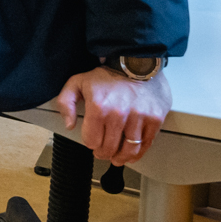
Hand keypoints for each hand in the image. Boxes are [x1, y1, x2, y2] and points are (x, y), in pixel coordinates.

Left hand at [54, 67, 170, 165]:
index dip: (90, 144)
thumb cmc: (106, 74)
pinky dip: (139, 154)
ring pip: (129, 149)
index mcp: (98, 107)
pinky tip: (132, 155)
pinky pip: (147, 144)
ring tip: (117, 158)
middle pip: (110, 147)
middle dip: (104, 153)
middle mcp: (119, 115)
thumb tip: (69, 125)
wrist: (136, 63)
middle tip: (103, 153)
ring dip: (121, 158)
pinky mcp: (154, 119)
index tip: (92, 143)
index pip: (92, 140)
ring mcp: (139, 118)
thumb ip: (66, 102)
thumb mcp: (78, 82)